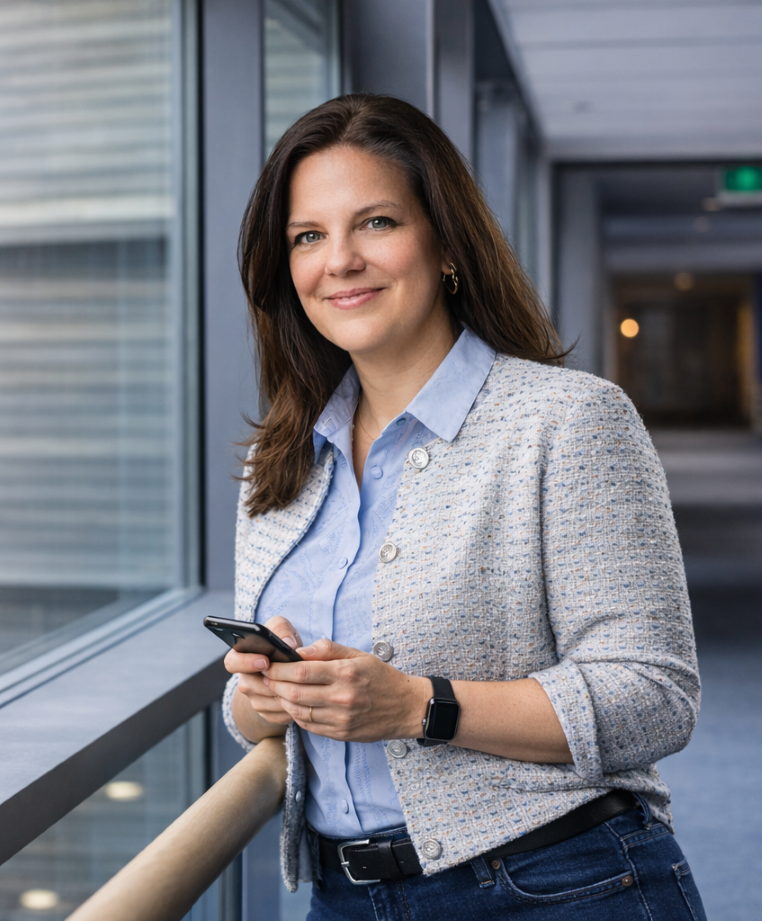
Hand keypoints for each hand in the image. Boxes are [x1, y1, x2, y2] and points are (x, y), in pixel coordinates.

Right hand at [224, 616, 301, 727]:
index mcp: (240, 656)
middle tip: (285, 677)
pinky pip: (275, 714)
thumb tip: (288, 643)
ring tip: (299, 685)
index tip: (264, 661)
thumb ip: (281, 629)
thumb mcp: (281, 628)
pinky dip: (288, 707)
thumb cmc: (282, 641)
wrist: (290, 664)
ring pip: (264, 702)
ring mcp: (254, 697)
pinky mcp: (266, 712)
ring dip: (281, 694)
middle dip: (268, 682)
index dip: (245, 662)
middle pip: (248, 686)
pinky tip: (301, 698)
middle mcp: (244, 679)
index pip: (232, 662)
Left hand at [261, 639, 429, 741]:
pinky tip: (292, 706)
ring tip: (274, 691)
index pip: (302, 671)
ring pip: (299, 712)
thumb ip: (328, 650)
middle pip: (295, 693)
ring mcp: (341, 719)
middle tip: (263, 677)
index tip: (268, 663)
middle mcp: (342, 697)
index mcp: (346, 673)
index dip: (279, 668)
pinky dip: (296, 715)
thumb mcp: (359, 655)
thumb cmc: (381, 677)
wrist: (406, 707)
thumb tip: (301, 650)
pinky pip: (310, 726)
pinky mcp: (340, 733)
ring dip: (282, 702)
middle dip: (274, 685)